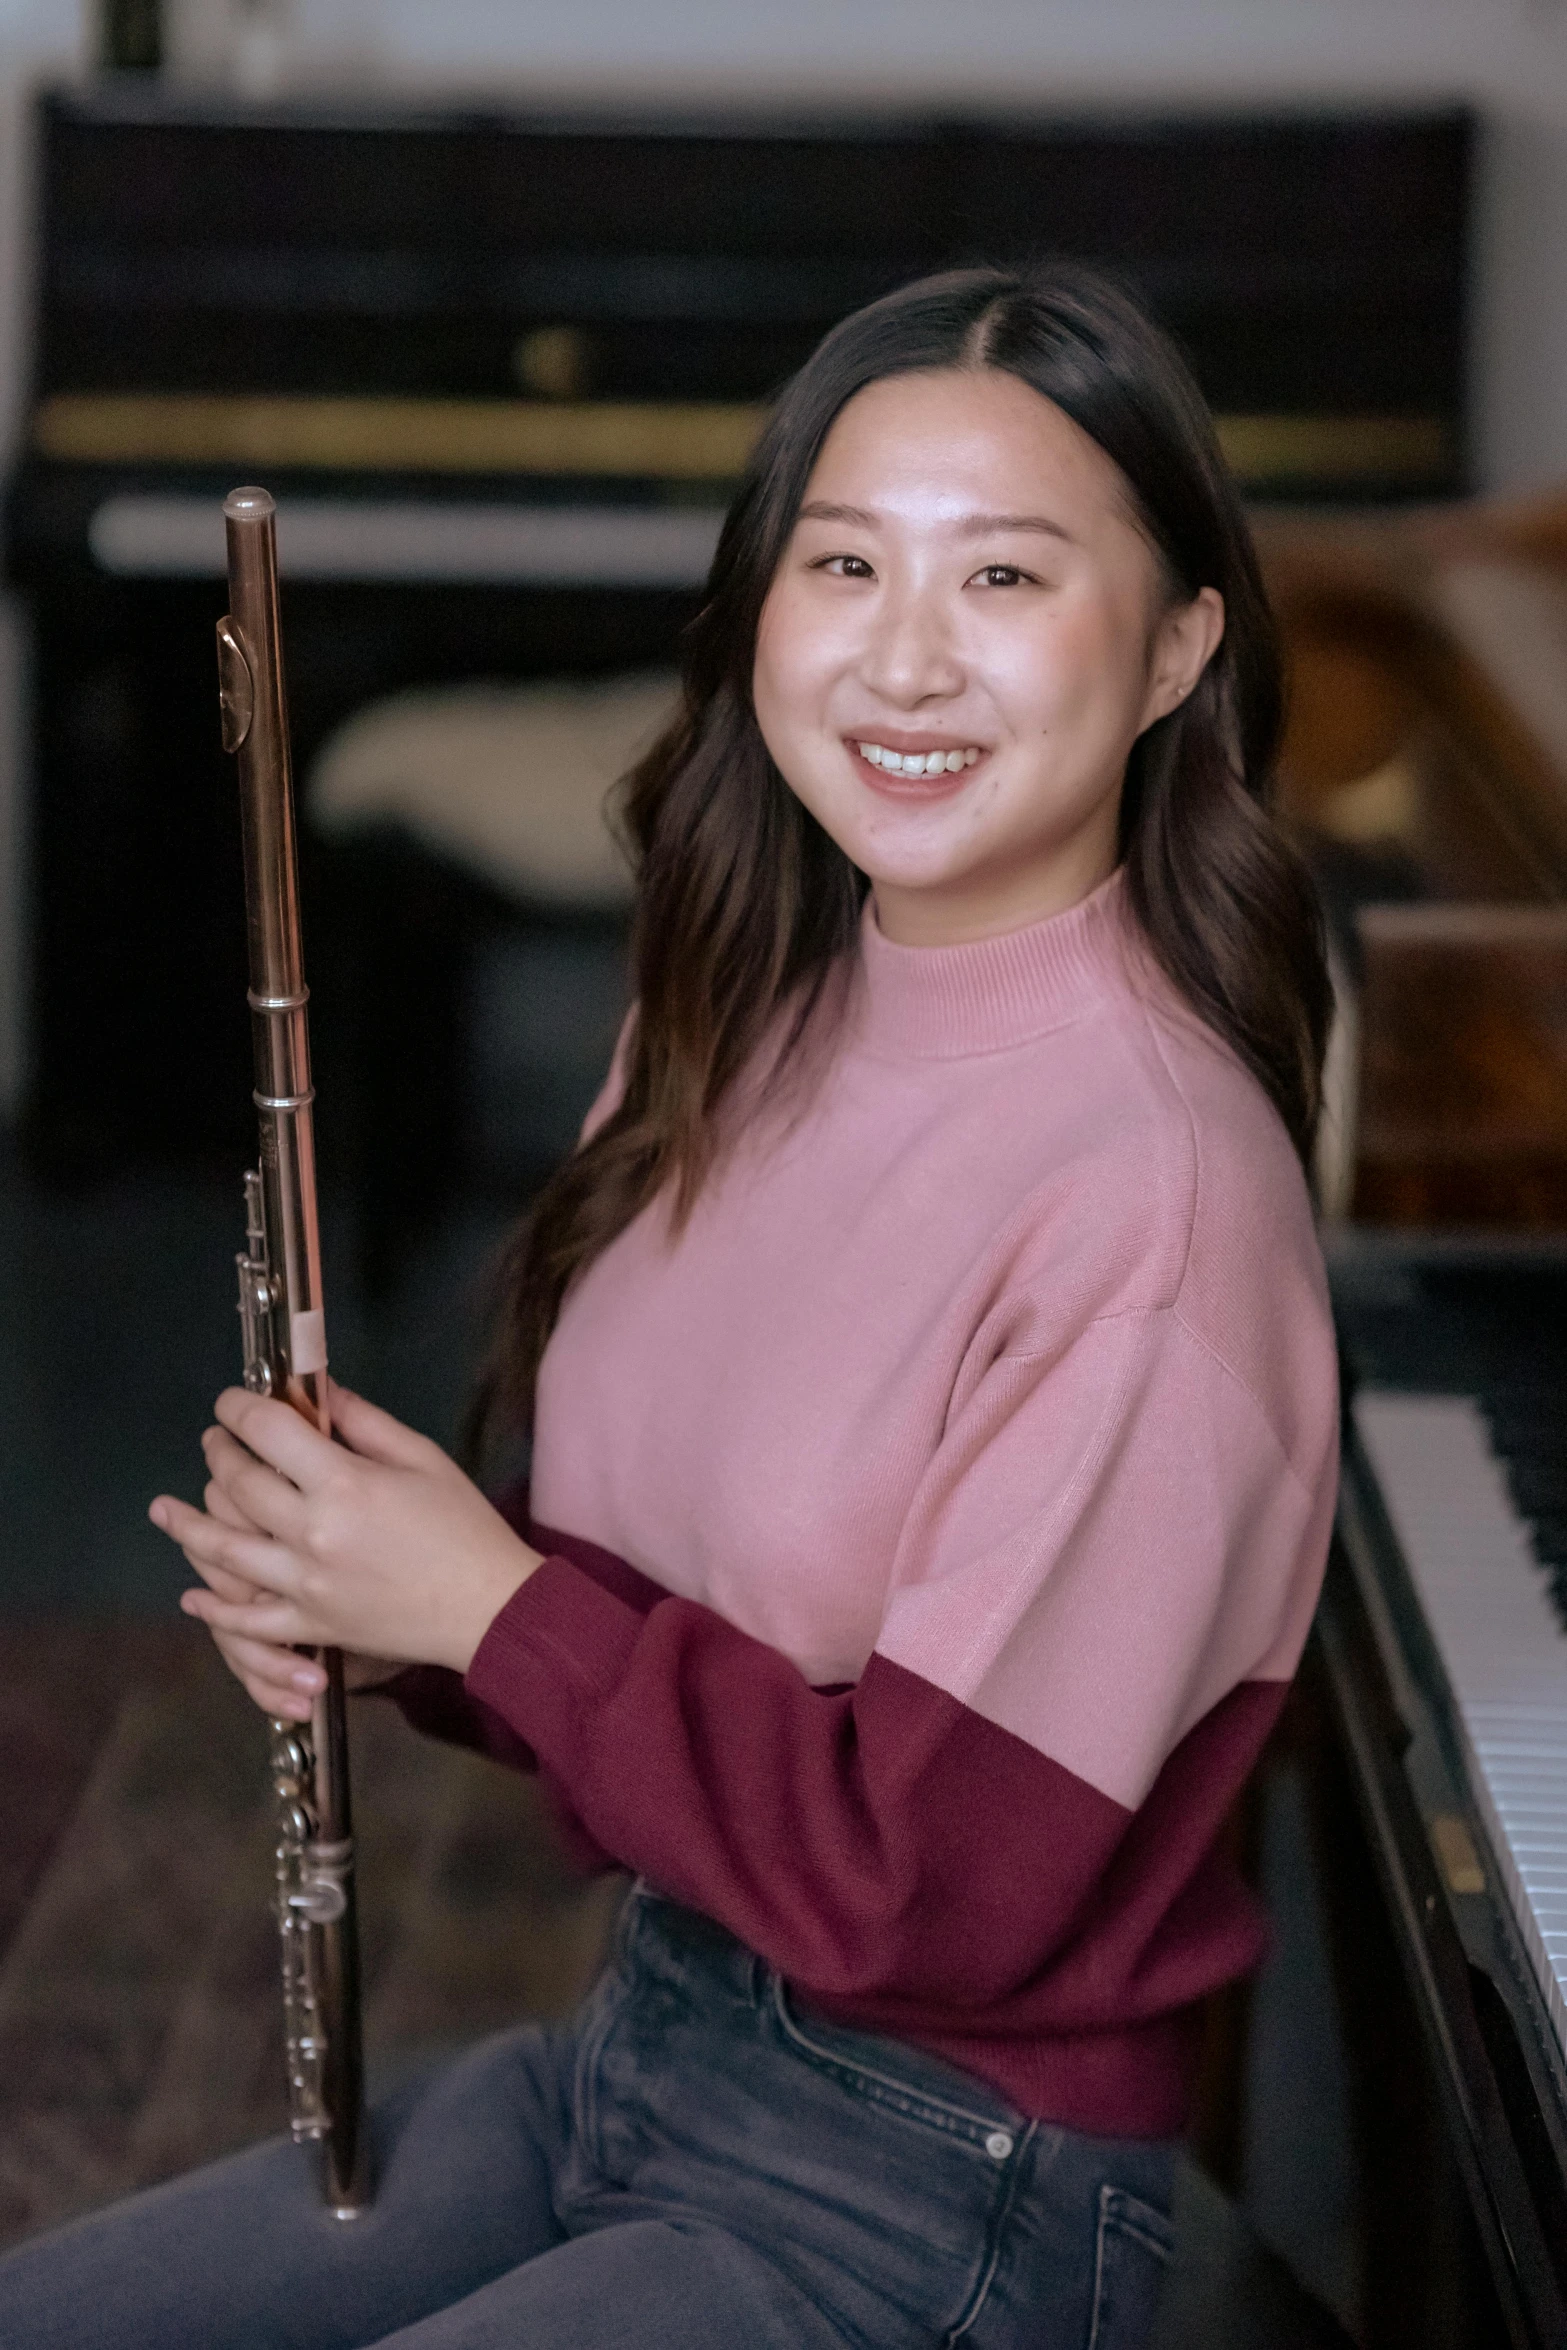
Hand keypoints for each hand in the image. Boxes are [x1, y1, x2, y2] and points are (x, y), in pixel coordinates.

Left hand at [150, 1379, 542, 1689]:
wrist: (488, 1607)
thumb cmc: (463, 1526)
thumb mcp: (422, 1458)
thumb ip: (364, 1423)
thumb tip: (318, 1392)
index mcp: (343, 1484)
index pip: (268, 1432)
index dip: (239, 1409)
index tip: (229, 1401)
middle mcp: (312, 1533)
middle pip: (238, 1485)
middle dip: (219, 1454)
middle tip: (215, 1441)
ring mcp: (305, 1584)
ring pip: (224, 1551)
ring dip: (188, 1524)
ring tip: (164, 1509)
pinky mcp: (310, 1624)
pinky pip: (248, 1620)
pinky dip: (214, 1608)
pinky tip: (193, 1592)